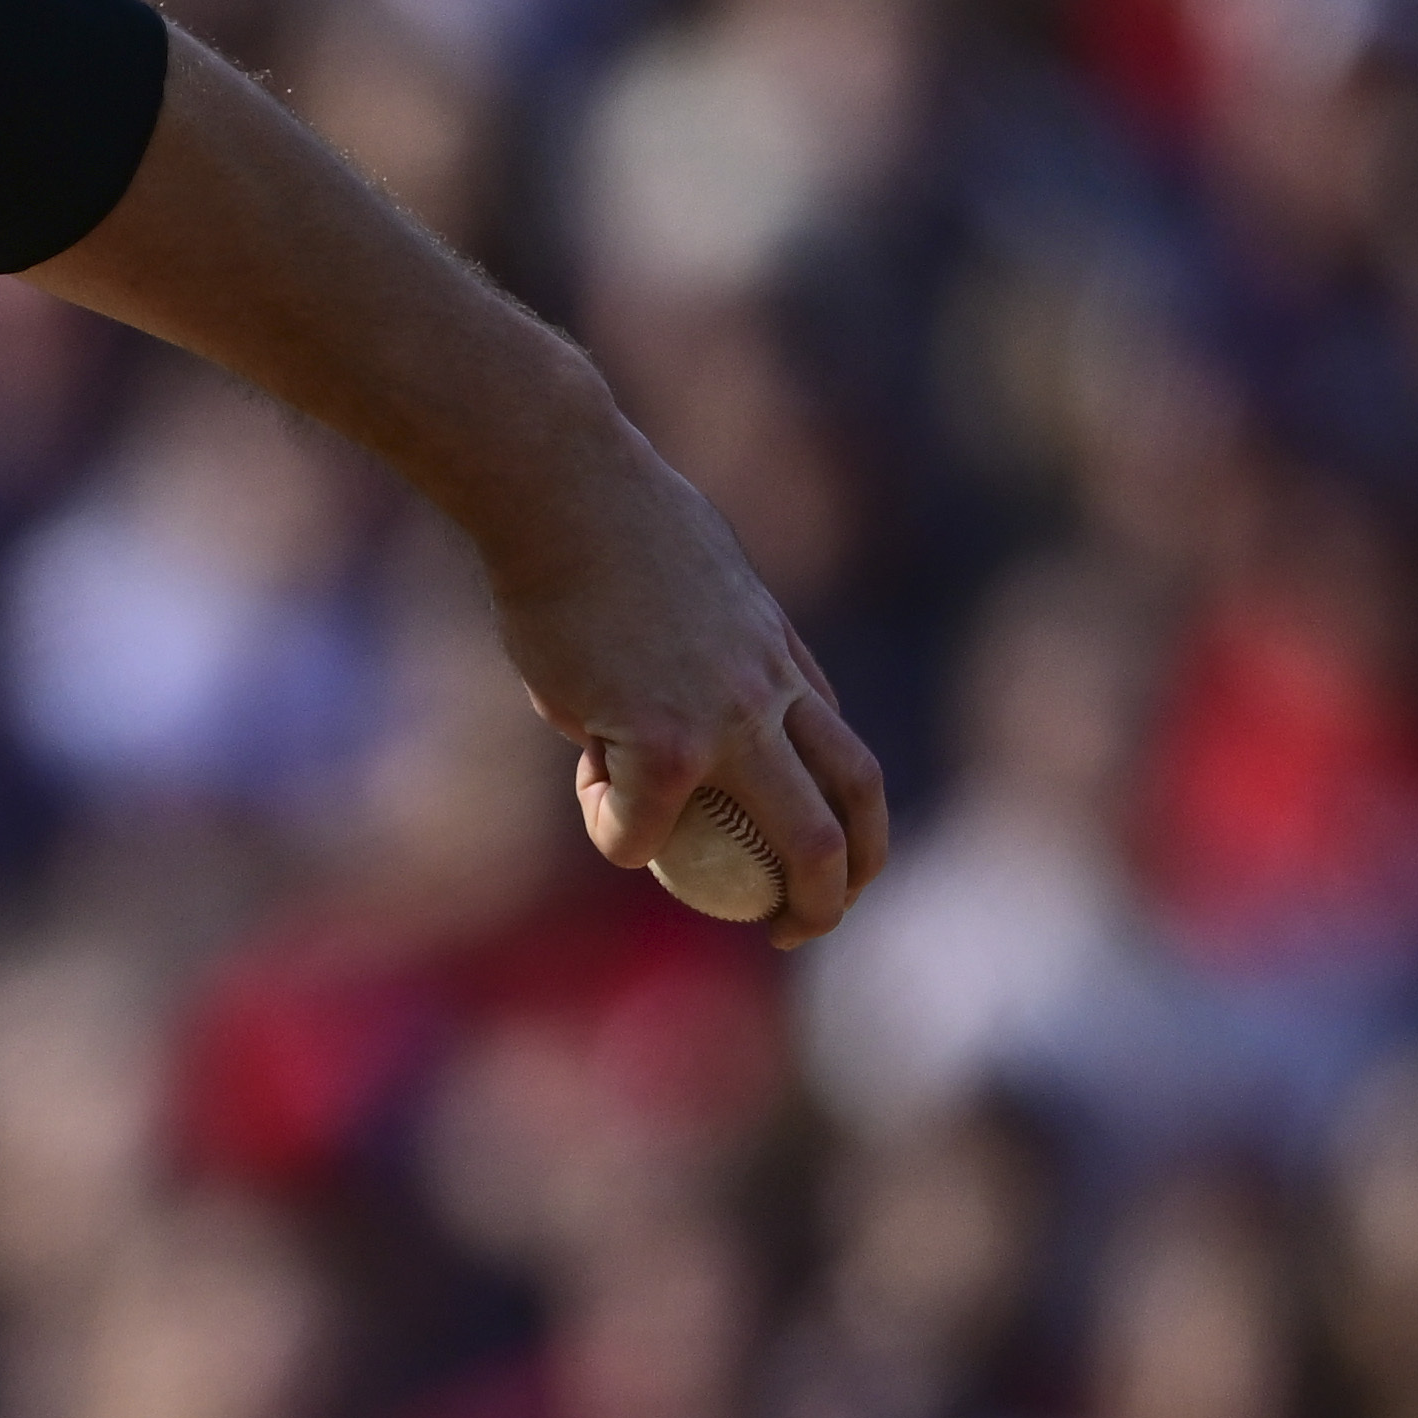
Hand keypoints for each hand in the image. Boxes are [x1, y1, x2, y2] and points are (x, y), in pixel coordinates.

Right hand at [483, 427, 893, 940]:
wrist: (559, 488)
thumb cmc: (591, 518)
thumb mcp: (672, 585)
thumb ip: (681, 649)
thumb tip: (642, 690)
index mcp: (775, 650)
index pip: (834, 744)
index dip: (838, 808)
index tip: (808, 846)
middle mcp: (772, 688)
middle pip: (858, 795)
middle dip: (856, 872)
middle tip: (820, 916)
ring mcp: (730, 718)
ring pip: (806, 834)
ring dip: (806, 900)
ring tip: (778, 928)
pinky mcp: (667, 744)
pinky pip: (643, 832)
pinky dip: (615, 832)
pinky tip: (587, 792)